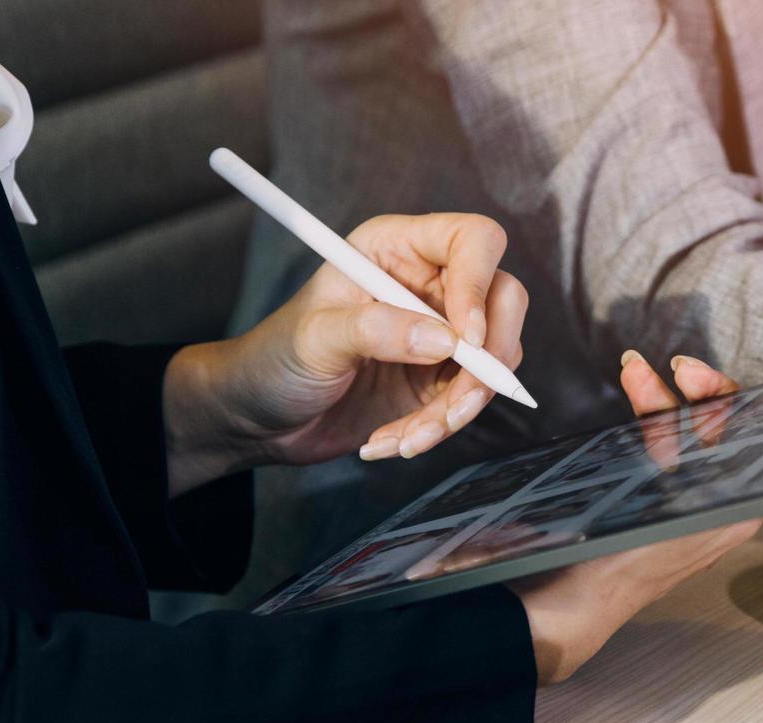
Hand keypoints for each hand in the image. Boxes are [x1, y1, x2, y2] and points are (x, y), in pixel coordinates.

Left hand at [163, 213, 529, 492]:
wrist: (259, 418)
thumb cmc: (274, 359)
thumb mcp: (315, 338)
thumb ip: (376, 330)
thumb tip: (443, 340)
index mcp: (396, 250)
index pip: (472, 241)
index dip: (480, 284)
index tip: (467, 338)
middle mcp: (428, 285)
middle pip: (503, 300)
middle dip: (489, 358)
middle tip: (458, 400)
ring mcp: (440, 334)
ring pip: (495, 360)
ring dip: (459, 407)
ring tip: (405, 437)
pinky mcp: (441, 380)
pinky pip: (471, 401)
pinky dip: (440, 429)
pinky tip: (394, 441)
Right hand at [508, 317, 762, 685]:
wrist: (578, 601)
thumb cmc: (627, 560)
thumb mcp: (681, 507)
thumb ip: (705, 463)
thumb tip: (722, 418)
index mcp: (752, 497)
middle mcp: (736, 489)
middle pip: (742, 415)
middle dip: (712, 385)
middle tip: (683, 368)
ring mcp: (702, 486)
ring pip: (699, 420)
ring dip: (668, 394)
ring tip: (636, 373)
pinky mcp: (668, 485)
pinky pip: (670, 436)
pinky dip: (652, 411)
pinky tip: (635, 385)